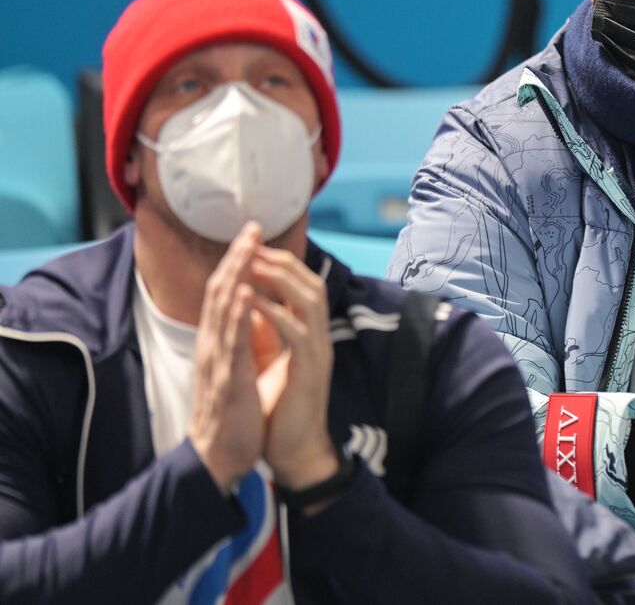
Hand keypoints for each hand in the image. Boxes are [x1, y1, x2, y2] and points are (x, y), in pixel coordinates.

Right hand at [188, 222, 266, 491]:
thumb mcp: (236, 367)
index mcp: (218, 341)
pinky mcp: (228, 379)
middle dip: (237, 257)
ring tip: (248, 246)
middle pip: (221, 291)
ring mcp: (218, 360)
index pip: (226, 293)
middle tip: (251, 227)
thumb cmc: (232, 411)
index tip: (252, 235)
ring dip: (236, 275)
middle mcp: (213, 344)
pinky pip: (232, 342)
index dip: (238, 262)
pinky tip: (247, 293)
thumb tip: (251, 309)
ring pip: (223, 310)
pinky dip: (239, 315)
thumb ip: (240, 338)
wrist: (220, 455)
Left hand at [249, 245, 338, 491]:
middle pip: (311, 284)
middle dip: (282, 262)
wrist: (295, 450)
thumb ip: (269, 333)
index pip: (303, 287)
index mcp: (309, 335)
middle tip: (253, 246)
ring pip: (310, 301)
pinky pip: (297, 332)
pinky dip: (275, 312)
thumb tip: (252, 305)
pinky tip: (252, 301)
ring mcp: (318, 352)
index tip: (252, 249)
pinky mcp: (310, 370)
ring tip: (254, 264)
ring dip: (281, 279)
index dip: (280, 265)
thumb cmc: (282, 409)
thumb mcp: (273, 361)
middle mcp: (319, 338)